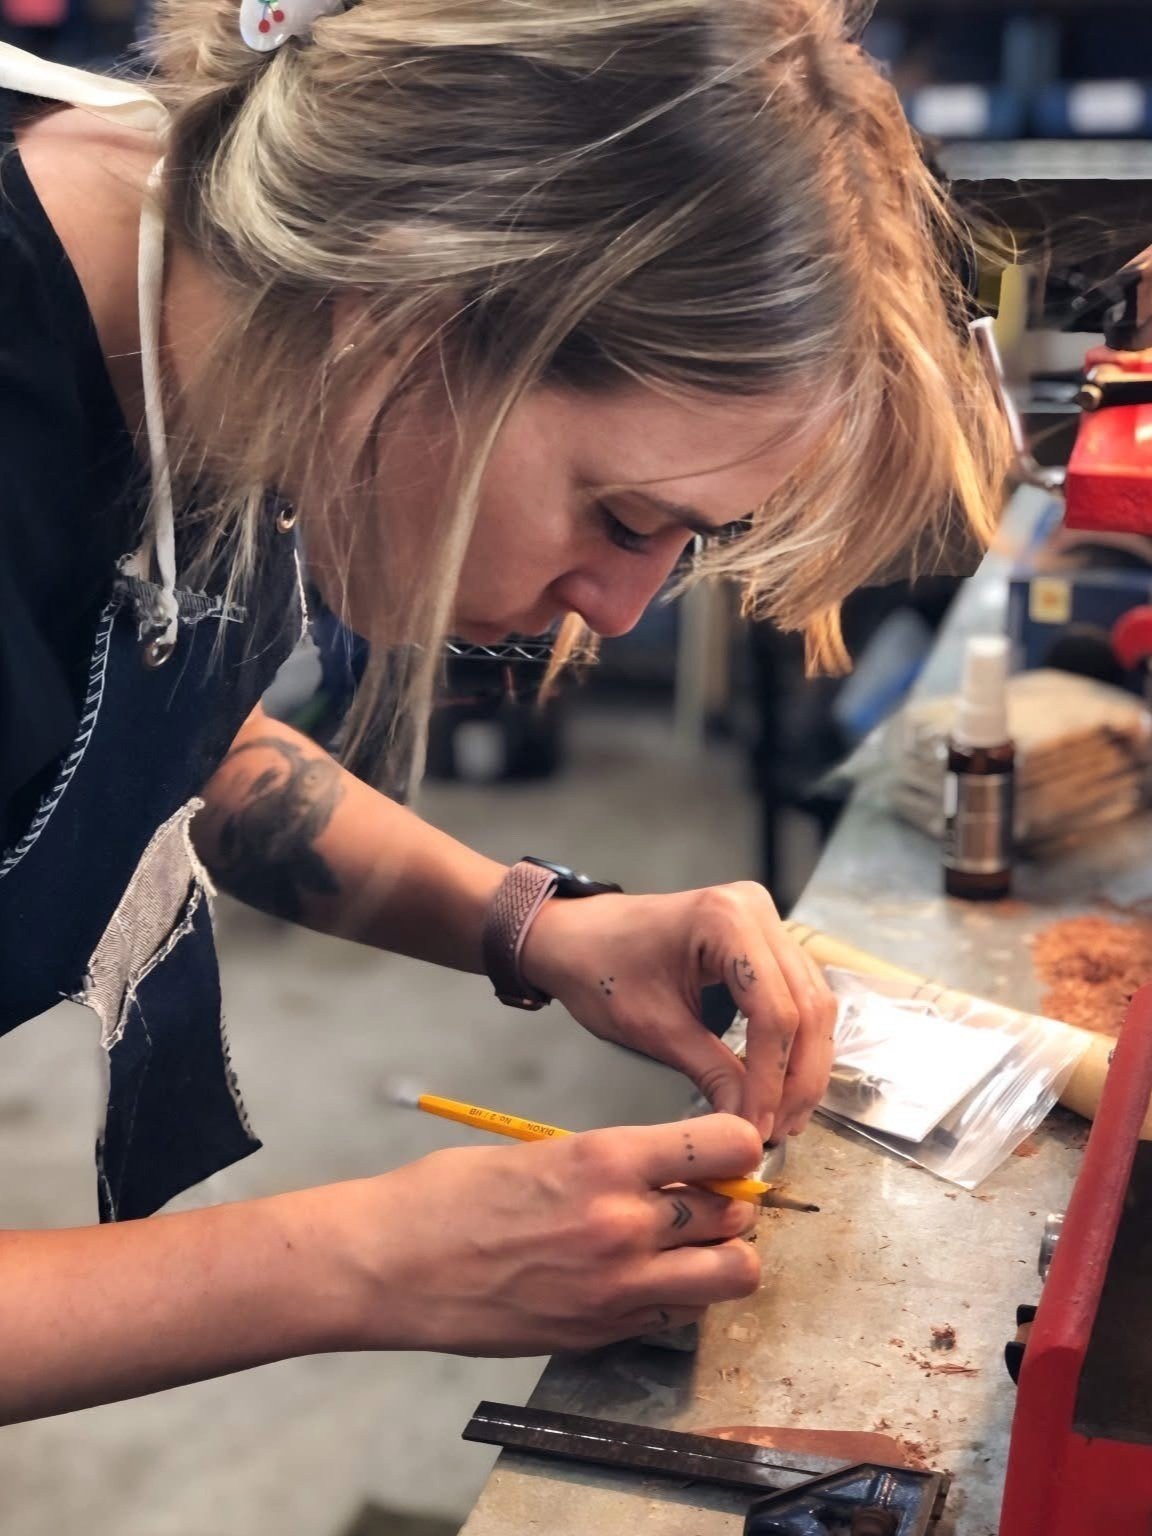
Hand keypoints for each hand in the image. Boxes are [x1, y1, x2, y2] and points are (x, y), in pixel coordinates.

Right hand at [334, 1115, 761, 1355]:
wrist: (391, 1266)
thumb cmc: (449, 1195)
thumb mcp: (540, 1150)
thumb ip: (614, 1161)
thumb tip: (672, 1166)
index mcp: (606, 1161)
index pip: (729, 1146)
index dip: (739, 1146)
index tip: (728, 1149)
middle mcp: (625, 1224)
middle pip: (738, 1214)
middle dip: (731, 1202)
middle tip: (707, 1197)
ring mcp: (618, 1288)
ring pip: (731, 1275)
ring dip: (722, 1256)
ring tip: (688, 1243)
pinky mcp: (603, 1334)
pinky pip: (681, 1315)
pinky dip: (680, 1296)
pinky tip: (645, 1278)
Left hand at [520, 883, 837, 1141]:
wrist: (576, 937)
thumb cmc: (600, 972)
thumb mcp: (654, 1028)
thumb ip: (711, 1073)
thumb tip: (750, 1130)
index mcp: (726, 919)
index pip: (775, 1013)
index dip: (772, 1079)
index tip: (758, 1130)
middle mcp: (757, 909)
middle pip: (807, 1006)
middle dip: (797, 1077)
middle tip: (780, 1131)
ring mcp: (766, 919)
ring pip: (814, 1002)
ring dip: (805, 1064)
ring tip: (785, 1117)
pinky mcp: (765, 938)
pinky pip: (799, 993)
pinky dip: (796, 1042)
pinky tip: (783, 1083)